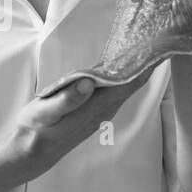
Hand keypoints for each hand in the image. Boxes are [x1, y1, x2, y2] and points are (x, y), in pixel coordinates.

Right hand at [6, 60, 163, 182]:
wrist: (32, 154)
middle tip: (159, 37)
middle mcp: (104, 110)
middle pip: (133, 84)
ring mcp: (102, 112)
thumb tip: (89, 83)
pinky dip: (126, 76)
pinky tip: (125, 65)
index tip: (158, 46)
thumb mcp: (44, 114)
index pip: (129, 83)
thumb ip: (66, 100)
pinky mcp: (95, 111)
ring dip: (138, 69)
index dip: (145, 66)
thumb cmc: (35, 130)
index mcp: (95, 106)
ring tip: (147, 46)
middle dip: (146, 63)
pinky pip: (118, 90)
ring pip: (127, 87)